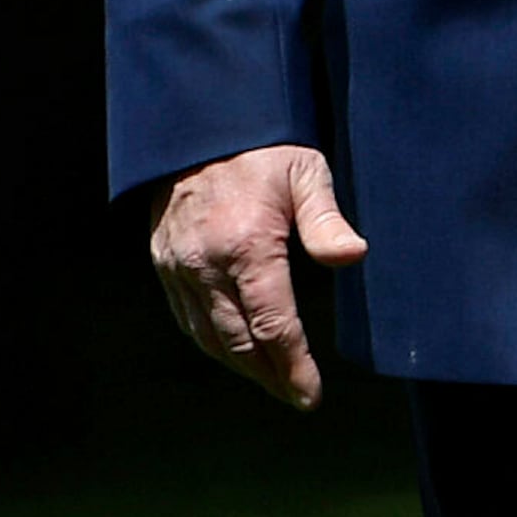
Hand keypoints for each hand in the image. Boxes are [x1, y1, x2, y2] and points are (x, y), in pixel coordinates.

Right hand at [149, 143, 368, 408]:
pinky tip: (233, 349)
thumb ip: (326, 220)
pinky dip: (211, 342)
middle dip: (270, 376)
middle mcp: (205, 261)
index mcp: (245, 244)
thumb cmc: (261, 146)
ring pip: (208, 336)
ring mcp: (178, 263)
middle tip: (296, 395)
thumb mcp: (305, 172)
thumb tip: (354, 256)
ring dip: (241, 366)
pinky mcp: (163, 259)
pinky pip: (186, 316)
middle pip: (239, 342)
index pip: (273, 326)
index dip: (294, 367)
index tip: (311, 395)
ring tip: (271, 380)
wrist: (199, 121)